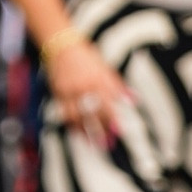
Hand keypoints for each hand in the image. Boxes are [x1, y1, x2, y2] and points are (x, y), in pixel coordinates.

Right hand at [47, 36, 133, 150]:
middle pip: (92, 113)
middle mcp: (83, 86)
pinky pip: (65, 113)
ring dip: (84, 132)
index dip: (113, 119)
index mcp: (98, 80)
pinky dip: (71, 124)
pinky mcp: (58, 93)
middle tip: (107, 145)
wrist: (62, 46)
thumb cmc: (87, 57)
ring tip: (91, 144)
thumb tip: (134, 100)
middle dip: (99, 131)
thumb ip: (119, 86)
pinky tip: (77, 132)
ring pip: (76, 116)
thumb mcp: (106, 69)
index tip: (118, 132)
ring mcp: (69, 91)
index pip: (107, 103)